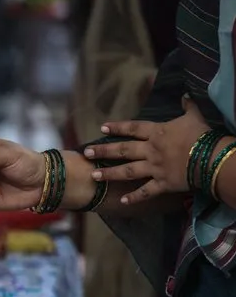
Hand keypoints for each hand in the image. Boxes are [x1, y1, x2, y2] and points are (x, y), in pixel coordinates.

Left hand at [83, 97, 209, 204]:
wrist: (211, 157)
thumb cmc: (202, 135)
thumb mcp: (194, 117)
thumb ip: (188, 107)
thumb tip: (186, 95)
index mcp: (157, 133)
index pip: (133, 128)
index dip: (118, 127)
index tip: (102, 128)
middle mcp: (151, 150)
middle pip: (123, 150)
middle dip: (103, 151)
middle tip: (86, 153)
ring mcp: (155, 168)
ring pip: (128, 171)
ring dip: (110, 174)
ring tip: (94, 176)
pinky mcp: (163, 183)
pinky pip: (146, 192)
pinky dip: (134, 197)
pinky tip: (121, 201)